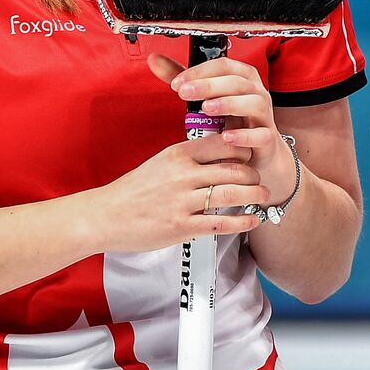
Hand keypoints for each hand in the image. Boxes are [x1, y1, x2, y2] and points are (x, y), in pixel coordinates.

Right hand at [95, 131, 263, 252]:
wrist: (106, 215)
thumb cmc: (134, 190)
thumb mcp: (161, 162)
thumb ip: (189, 158)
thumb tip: (220, 153)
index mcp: (178, 154)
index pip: (223, 144)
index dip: (244, 149)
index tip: (253, 156)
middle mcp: (182, 174)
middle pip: (233, 169)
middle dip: (254, 175)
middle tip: (261, 180)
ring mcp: (182, 200)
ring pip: (232, 193)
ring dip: (254, 196)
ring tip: (263, 197)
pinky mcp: (181, 226)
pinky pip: (220, 222)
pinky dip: (242, 222)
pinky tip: (253, 220)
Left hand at [156, 54, 296, 212]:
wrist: (258, 154)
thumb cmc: (232, 121)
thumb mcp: (208, 97)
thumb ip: (184, 79)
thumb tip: (154, 60)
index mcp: (242, 78)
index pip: (224, 65)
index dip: (200, 71)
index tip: (177, 83)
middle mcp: (256, 93)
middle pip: (237, 81)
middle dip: (210, 85)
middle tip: (185, 93)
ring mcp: (264, 116)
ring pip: (254, 102)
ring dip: (230, 103)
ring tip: (207, 109)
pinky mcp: (268, 140)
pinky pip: (261, 135)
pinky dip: (244, 135)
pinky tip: (225, 137)